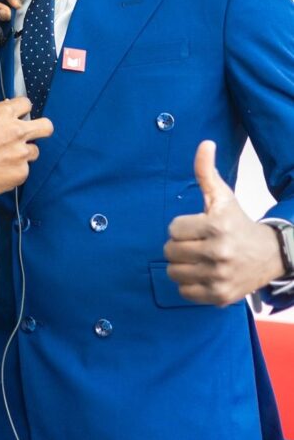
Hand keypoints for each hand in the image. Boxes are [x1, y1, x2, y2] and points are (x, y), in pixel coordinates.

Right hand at [0, 96, 52, 202]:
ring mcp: (20, 154)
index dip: (21, 110)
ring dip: (23, 153)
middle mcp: (16, 132)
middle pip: (46, 126)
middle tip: (31, 134)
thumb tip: (0, 111)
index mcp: (2, 114)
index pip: (26, 104)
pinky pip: (23, 170)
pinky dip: (13, 171)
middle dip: (41, 128)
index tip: (18, 115)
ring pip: (34, 151)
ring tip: (3, 159)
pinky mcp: (20, 173)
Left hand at [164, 140, 284, 305]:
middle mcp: (218, 253)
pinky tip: (202, 273)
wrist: (269, 254)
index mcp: (216, 226)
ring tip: (197, 258)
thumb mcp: (222, 196)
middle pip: (170, 251)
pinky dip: (189, 285)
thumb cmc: (238, 222)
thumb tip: (204, 144)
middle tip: (195, 243)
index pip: (173, 229)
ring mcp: (219, 276)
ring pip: (174, 273)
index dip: (181, 227)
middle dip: (179, 246)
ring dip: (181, 266)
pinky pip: (185, 292)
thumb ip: (206, 171)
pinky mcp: (220, 296)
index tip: (196, 226)